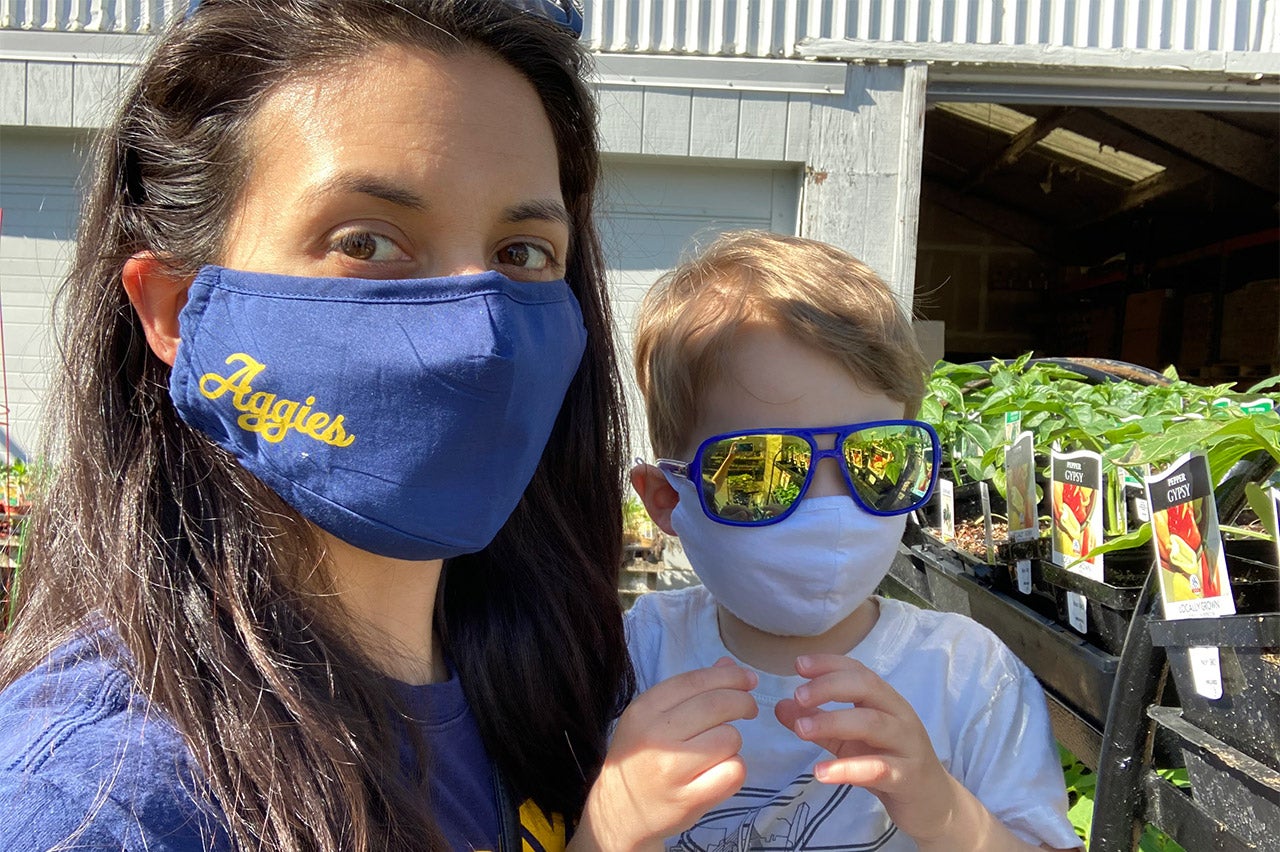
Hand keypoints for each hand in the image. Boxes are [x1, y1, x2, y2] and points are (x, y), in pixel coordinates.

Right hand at [573, 658, 758, 850]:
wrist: (619, 811)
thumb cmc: (640, 758)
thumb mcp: (652, 717)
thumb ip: (689, 690)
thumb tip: (729, 665)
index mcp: (644, 710)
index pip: (695, 681)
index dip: (729, 676)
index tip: (748, 679)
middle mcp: (655, 736)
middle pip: (717, 705)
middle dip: (743, 702)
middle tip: (749, 709)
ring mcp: (671, 769)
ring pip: (729, 738)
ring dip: (733, 740)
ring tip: (719, 748)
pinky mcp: (688, 798)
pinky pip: (733, 771)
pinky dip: (735, 768)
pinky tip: (721, 770)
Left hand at [773, 654, 961, 845]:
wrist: (931, 804)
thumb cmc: (888, 763)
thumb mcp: (849, 741)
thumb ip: (819, 723)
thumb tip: (781, 706)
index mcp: (885, 701)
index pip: (859, 671)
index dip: (829, 664)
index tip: (798, 665)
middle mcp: (899, 716)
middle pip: (867, 687)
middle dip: (830, 687)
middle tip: (798, 696)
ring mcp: (907, 745)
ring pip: (872, 723)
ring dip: (834, 721)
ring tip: (801, 729)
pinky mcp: (908, 777)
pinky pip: (878, 769)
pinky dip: (848, 769)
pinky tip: (821, 773)